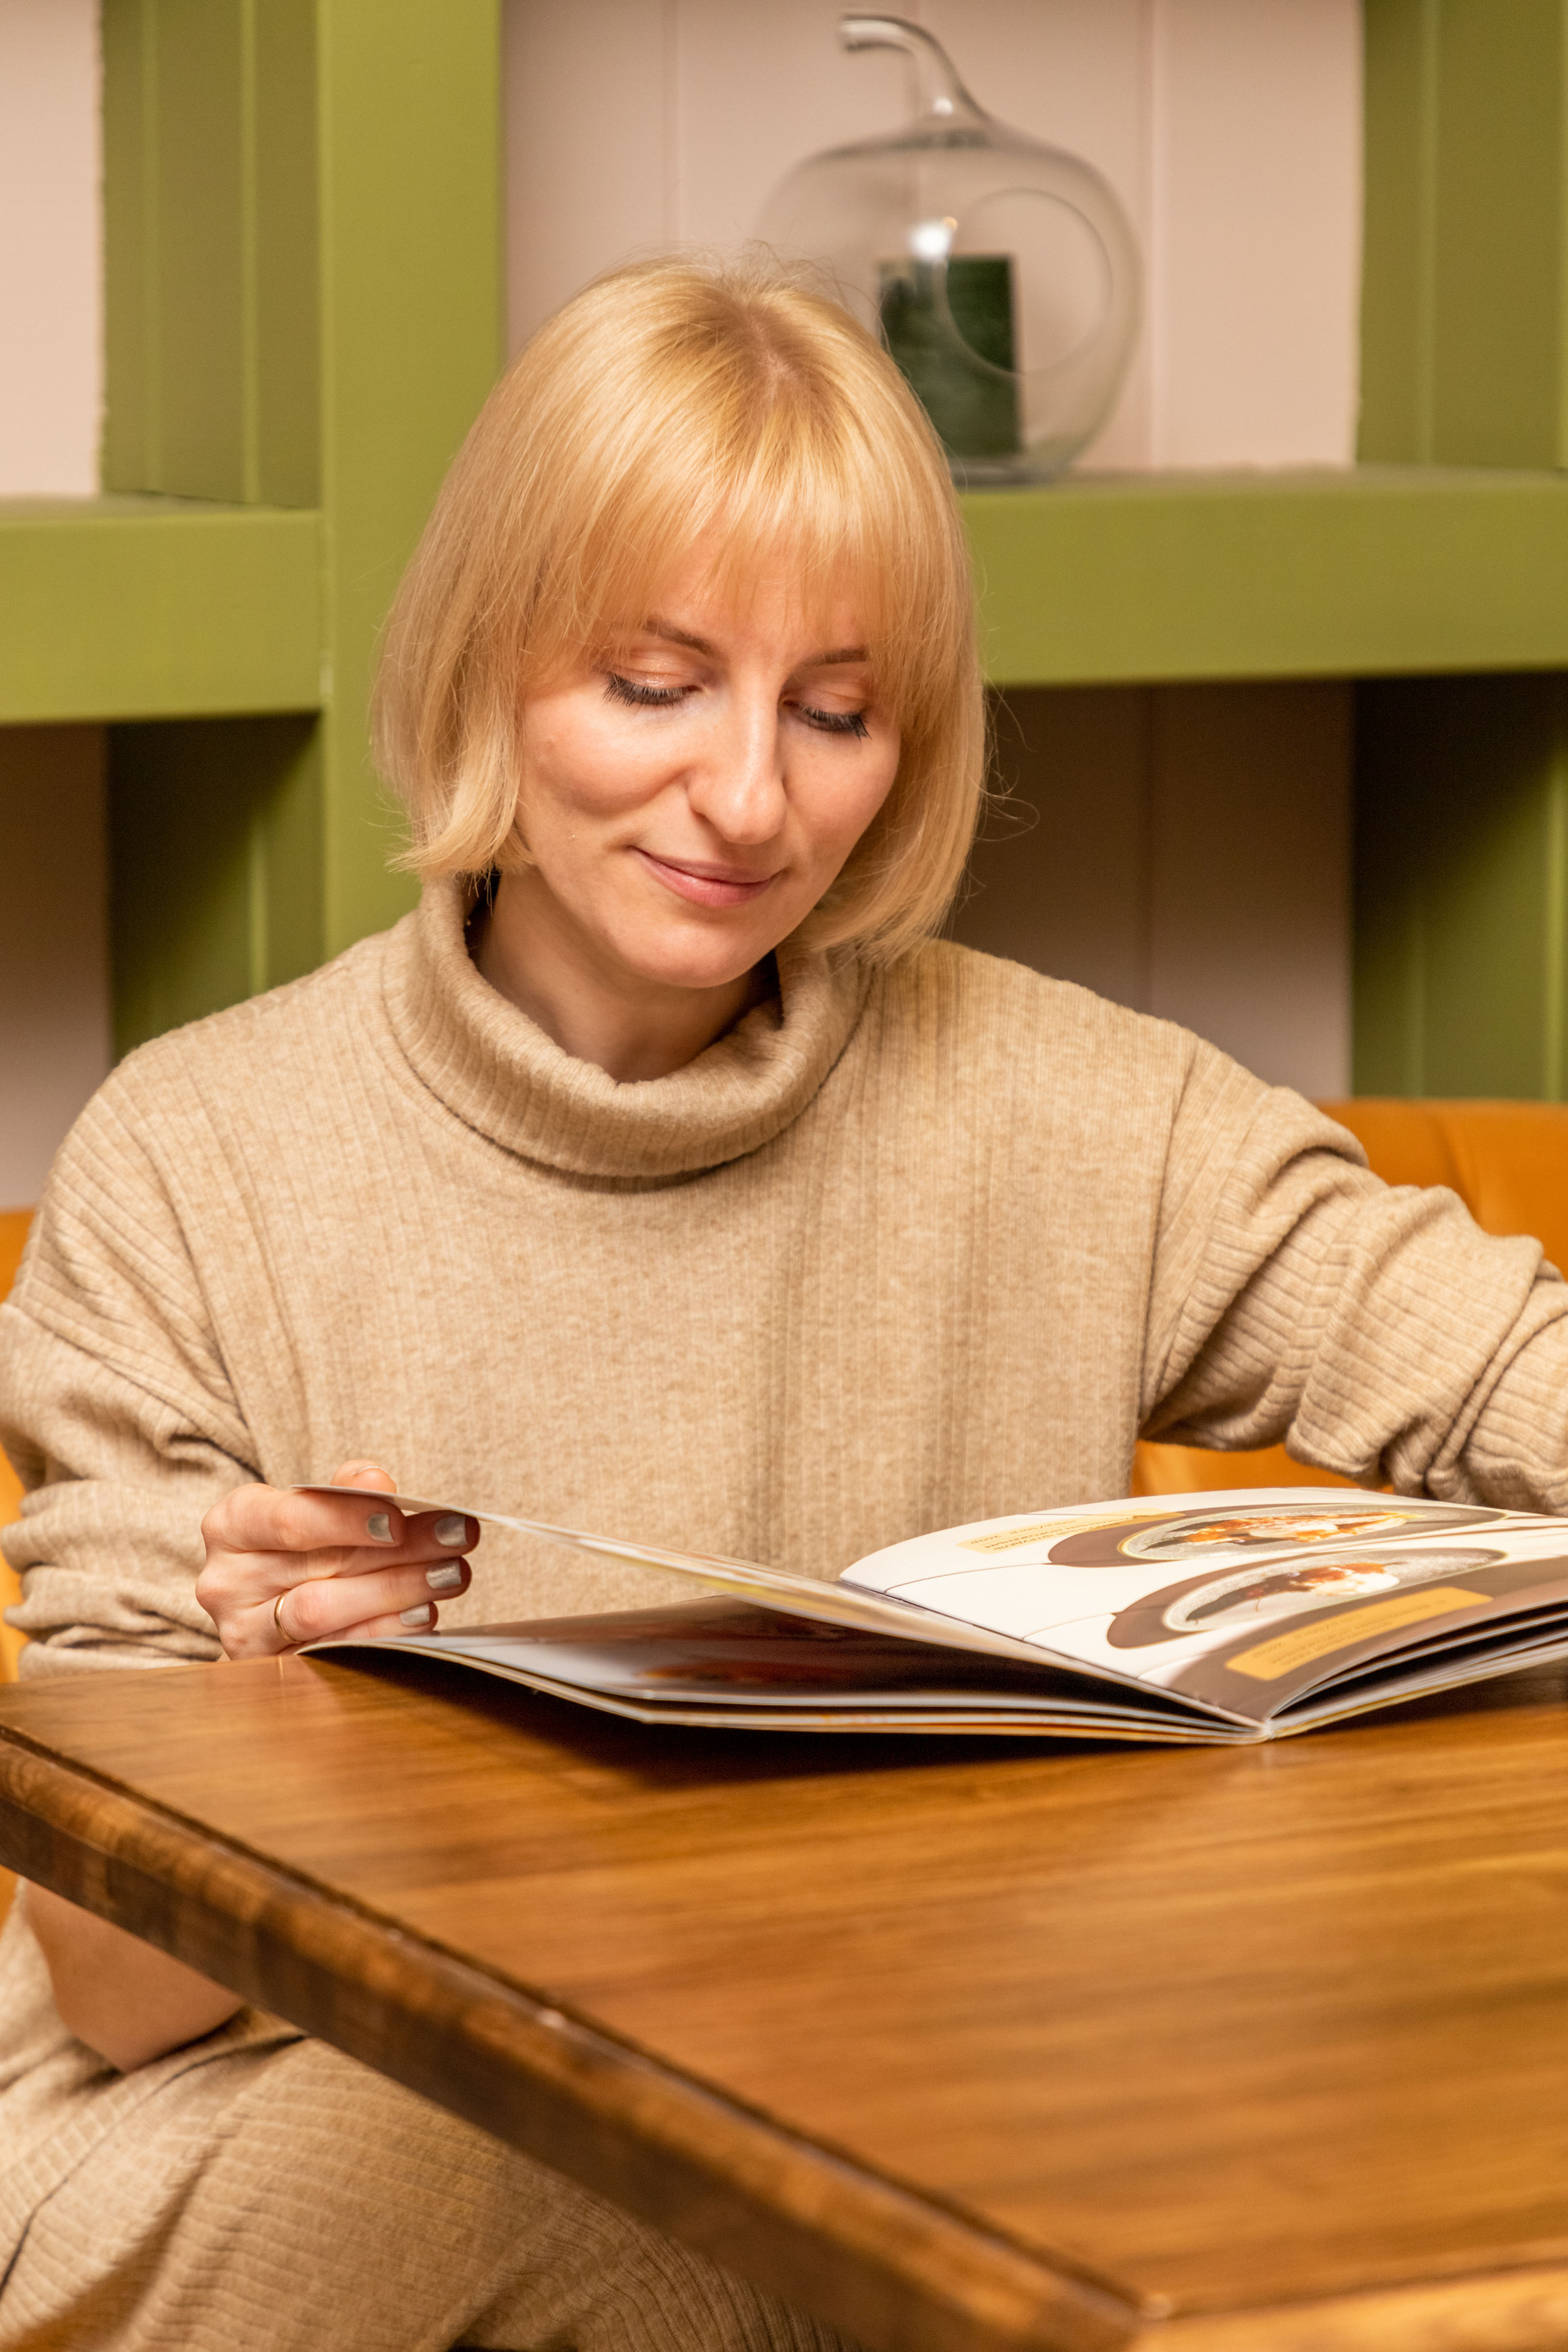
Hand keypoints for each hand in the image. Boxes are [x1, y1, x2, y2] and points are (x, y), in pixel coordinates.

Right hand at [197, 1461, 476, 1659]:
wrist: (267, 1594)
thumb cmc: (301, 1540)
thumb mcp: (312, 1505)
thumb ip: (345, 1490)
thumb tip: (376, 1482)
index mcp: (232, 1525)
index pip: (290, 1520)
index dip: (349, 1521)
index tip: (401, 1520)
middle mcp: (227, 1582)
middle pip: (321, 1570)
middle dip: (400, 1554)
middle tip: (457, 1538)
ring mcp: (245, 1633)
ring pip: (325, 1615)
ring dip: (398, 1593)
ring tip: (451, 1573)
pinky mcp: (272, 1671)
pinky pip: (334, 1654)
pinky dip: (384, 1633)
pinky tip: (423, 1614)